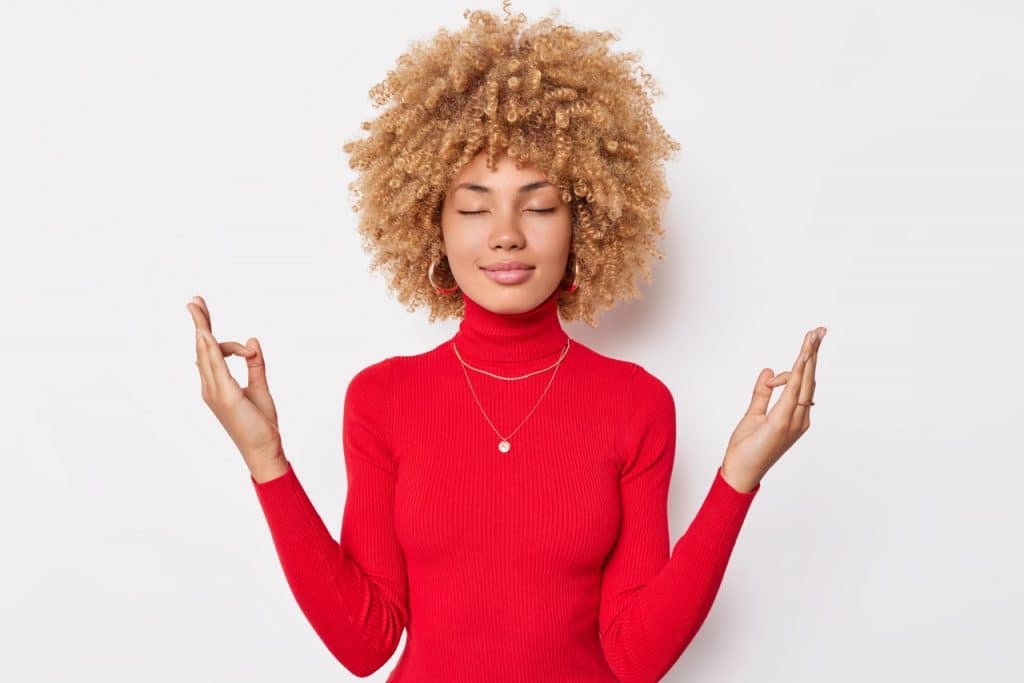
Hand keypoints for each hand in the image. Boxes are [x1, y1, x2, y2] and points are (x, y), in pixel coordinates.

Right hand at [186, 295, 284, 471]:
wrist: (263, 449)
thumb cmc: (260, 424)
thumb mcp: (260, 388)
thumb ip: (256, 365)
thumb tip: (252, 342)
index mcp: (217, 386)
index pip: (213, 354)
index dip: (222, 339)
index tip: (249, 347)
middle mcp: (211, 387)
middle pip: (202, 348)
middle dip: (200, 322)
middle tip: (194, 300)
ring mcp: (215, 391)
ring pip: (206, 353)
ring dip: (201, 328)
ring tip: (197, 307)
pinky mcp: (225, 395)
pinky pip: (215, 367)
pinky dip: (210, 348)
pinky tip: (206, 333)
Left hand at [720, 326, 825, 491]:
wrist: (740, 472)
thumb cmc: (747, 449)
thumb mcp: (753, 414)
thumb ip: (761, 393)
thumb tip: (767, 371)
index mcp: (795, 415)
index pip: (803, 382)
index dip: (805, 360)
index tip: (808, 340)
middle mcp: (800, 417)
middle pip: (810, 378)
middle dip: (814, 352)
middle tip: (819, 330)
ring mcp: (794, 420)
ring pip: (805, 381)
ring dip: (809, 356)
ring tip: (812, 335)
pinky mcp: (782, 422)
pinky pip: (793, 392)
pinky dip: (799, 372)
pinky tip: (803, 356)